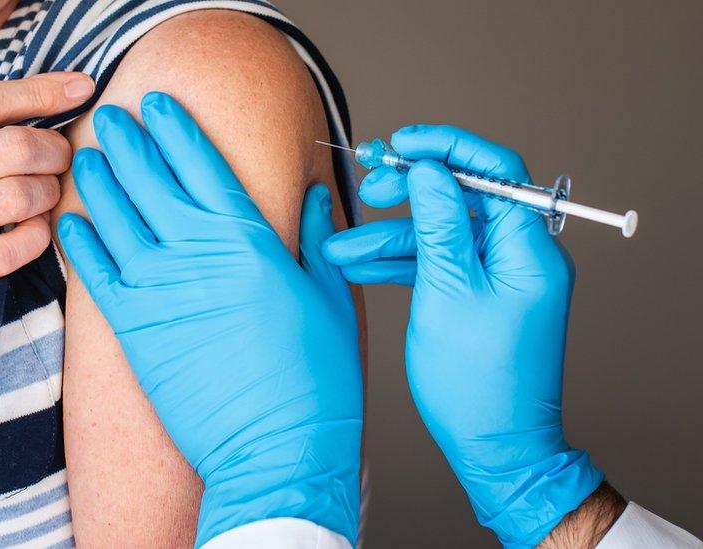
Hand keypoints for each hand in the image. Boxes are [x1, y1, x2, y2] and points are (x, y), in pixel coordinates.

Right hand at [0, 72, 93, 357]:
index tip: (79, 88)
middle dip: (54, 148)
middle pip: (13, 148)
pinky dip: (34, 239)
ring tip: (47, 191)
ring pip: (16, 198)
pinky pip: (5, 255)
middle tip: (61, 154)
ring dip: (48, 192)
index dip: (41, 92)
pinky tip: (35, 230)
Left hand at [58, 92, 361, 546]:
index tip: (158, 103)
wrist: (277, 451)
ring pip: (116, 220)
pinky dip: (80, 244)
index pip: (204, 166)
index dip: (177, 130)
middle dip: (128, 143)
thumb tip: (314, 194)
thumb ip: (317, 241)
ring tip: (83, 156)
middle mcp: (199, 255)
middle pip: (152, 182)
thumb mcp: (332, 300)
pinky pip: (96, 275)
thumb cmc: (316, 382)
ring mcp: (161, 291)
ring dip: (97, 183)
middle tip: (109, 118)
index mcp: (251, 242)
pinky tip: (68, 220)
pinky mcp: (135, 331)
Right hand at [323, 126, 602, 547]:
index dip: (446, 147)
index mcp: (528, 246)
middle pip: (463, 197)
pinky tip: (359, 265)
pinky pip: (439, 264)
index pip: (495, 170)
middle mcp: (520, 254)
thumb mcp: (447, 290)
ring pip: (441, 234)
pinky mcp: (479, 296)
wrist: (495, 445)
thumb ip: (439, 222)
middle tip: (369, 187)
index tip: (402, 143)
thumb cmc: (478, 380)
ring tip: (342, 246)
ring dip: (391, 237)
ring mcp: (499, 276)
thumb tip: (431, 169)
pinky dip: (401, 264)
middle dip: (411, 190)